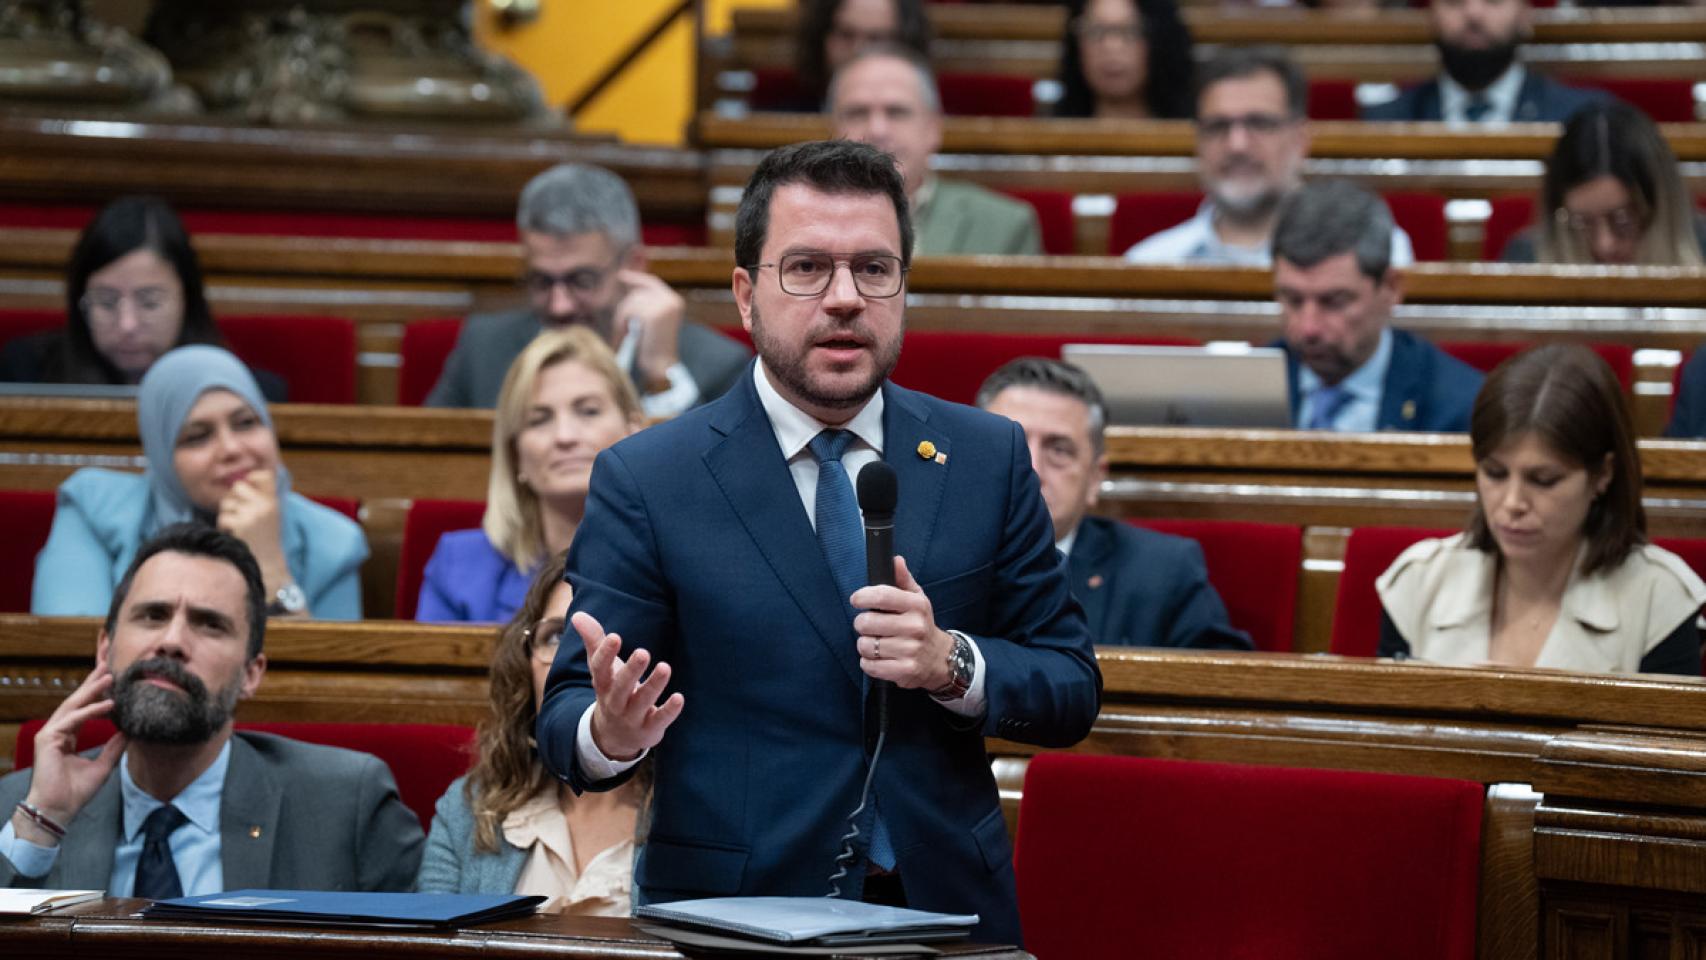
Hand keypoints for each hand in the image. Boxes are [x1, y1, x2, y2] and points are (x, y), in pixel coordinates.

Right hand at [19, 662, 127, 843]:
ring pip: (73, 706)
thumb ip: (115, 746)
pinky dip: (90, 711)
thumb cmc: (76, 792)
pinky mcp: (47, 739)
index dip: (97, 692)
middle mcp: (58, 732)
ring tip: (109, 675)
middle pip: (77, 701)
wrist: (59, 809)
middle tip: (107, 664)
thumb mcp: (104, 765)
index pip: (84, 708)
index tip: (112, 678)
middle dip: (92, 682)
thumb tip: (131, 731)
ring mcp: (50, 734)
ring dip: (92, 690)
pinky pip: (73, 720)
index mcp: (69, 736)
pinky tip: (108, 704)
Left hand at [217, 469, 287, 591]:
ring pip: (227, 503)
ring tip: (238, 528)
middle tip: (240, 516)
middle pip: (238, 487)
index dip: (252, 478)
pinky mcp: (241, 524)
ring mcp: (253, 513)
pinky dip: (224, 527)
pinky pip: (223, 517)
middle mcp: (265, 504)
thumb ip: (258, 498)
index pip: (263, 475)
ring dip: (227, 515)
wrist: (269, 565)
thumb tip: (236, 483)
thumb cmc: (265, 540)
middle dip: (233, 500)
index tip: (250, 492)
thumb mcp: (269, 515)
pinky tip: (235, 535)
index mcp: (273, 501)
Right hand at [573, 611, 682, 761]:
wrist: (614, 737)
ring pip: (642, 701)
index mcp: (602, 684)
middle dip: (632, 670)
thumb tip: (578, 614)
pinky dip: (669, 711)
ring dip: (654, 685)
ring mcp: (632, 717)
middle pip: (621, 686)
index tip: (614, 637)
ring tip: (665, 667)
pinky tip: (679, 697)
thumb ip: (594, 640)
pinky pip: (659, 720)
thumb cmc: (612, 690)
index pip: (600, 668)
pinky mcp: (649, 729)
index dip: (606, 654)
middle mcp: (615, 701)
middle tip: (643, 653)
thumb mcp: (601, 668)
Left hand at [614, 269, 684, 390]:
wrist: (661, 368)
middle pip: (637, 293)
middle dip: (625, 309)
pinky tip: (624, 336)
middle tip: (621, 329)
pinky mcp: (652, 314)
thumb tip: (630, 294)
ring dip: (622, 319)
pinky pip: (628, 311)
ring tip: (623, 335)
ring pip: (630, 302)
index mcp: (675, 302)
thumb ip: (645, 307)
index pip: (652, 283)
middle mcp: (671, 300)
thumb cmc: (655, 351)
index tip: (621, 275)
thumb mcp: (653, 324)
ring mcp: (663, 306)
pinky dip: (621, 324)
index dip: (636, 278)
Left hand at [851, 556, 954, 690]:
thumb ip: (903, 579)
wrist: (939, 658)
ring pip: (866, 645)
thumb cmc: (920, 625)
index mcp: (916, 605)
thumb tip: (895, 560)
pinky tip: (878, 658)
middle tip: (870, 626)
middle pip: (867, 622)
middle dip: (862, 624)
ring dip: (865, 645)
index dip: (862, 597)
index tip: (857, 600)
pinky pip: (870, 665)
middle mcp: (915, 627)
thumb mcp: (916, 599)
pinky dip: (869, 663)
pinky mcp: (905, 670)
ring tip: (876, 644)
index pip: (881, 596)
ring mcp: (910, 650)